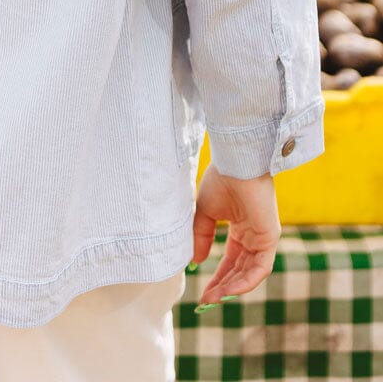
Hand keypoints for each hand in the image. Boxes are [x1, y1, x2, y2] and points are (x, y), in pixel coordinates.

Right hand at [191, 163, 280, 305]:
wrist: (236, 163)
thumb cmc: (221, 180)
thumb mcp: (205, 212)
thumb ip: (201, 236)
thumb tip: (196, 262)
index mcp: (241, 228)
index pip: (231, 260)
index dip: (217, 276)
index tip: (203, 292)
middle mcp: (254, 235)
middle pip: (239, 269)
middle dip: (223, 286)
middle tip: (206, 302)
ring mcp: (264, 237)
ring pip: (250, 272)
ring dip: (232, 287)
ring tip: (214, 298)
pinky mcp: (270, 237)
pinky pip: (260, 268)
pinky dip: (246, 281)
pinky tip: (230, 289)